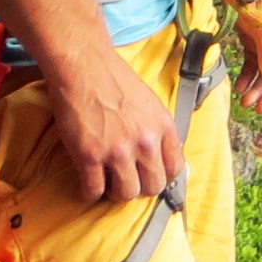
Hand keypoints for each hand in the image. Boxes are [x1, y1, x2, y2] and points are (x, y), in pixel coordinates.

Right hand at [46, 45, 187, 201]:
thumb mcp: (151, 104)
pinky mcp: (89, 156)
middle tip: (128, 179)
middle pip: (152, 187)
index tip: (151, 176)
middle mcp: (145, 142)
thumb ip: (159, 131)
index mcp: (163, 127)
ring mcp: (117, 151)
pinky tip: (88, 180)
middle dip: (140, 187)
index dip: (163, 177)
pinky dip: (90, 191)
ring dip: (116, 192)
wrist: (85, 67)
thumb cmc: (116, 81)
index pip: (176, 169)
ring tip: (108, 180)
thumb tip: (165, 158)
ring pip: (126, 194)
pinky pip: (93, 191)